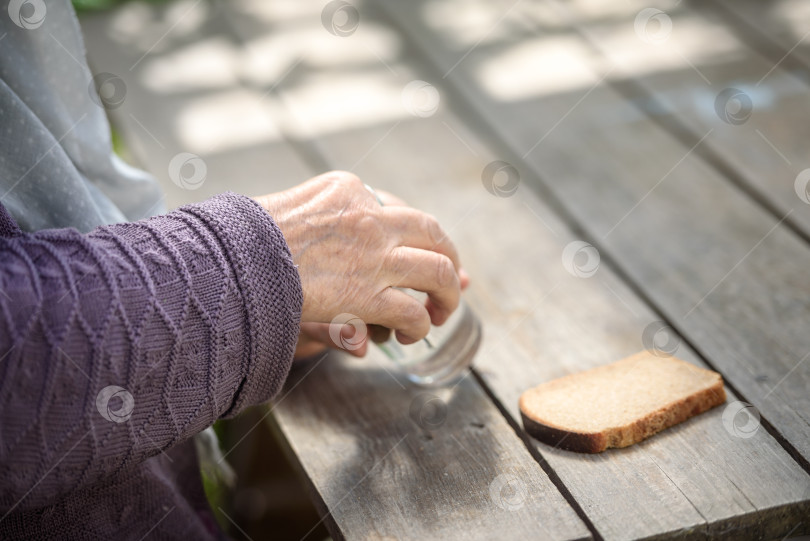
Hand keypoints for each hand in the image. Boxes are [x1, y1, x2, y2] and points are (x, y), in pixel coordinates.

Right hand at [254, 171, 466, 345]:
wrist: (227, 259)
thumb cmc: (243, 240)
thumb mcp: (286, 217)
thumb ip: (322, 237)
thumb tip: (344, 247)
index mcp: (348, 189)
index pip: (399, 209)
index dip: (421, 235)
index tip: (430, 250)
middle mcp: (370, 216)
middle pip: (432, 233)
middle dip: (448, 259)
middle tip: (450, 281)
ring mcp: (373, 253)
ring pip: (437, 271)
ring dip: (447, 295)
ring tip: (440, 313)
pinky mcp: (368, 294)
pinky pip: (412, 312)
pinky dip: (418, 326)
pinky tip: (408, 333)